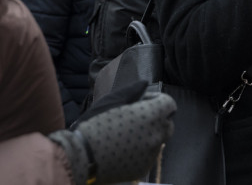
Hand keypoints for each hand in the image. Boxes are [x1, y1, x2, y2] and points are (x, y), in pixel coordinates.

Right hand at [49, 91, 175, 184]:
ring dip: (148, 134)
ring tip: (125, 133)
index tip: (142, 101)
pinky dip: (140, 150)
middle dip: (156, 118)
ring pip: (158, 140)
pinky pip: (148, 155)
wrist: (82, 156)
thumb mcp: (113, 100)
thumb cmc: (95, 124)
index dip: (157, 100)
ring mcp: (151, 154)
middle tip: (135, 117)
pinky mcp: (143, 168)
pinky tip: (122, 147)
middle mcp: (156, 135)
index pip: (169, 104)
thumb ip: (133, 91)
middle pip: (167, 123)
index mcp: (151, 116)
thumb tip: (145, 84)